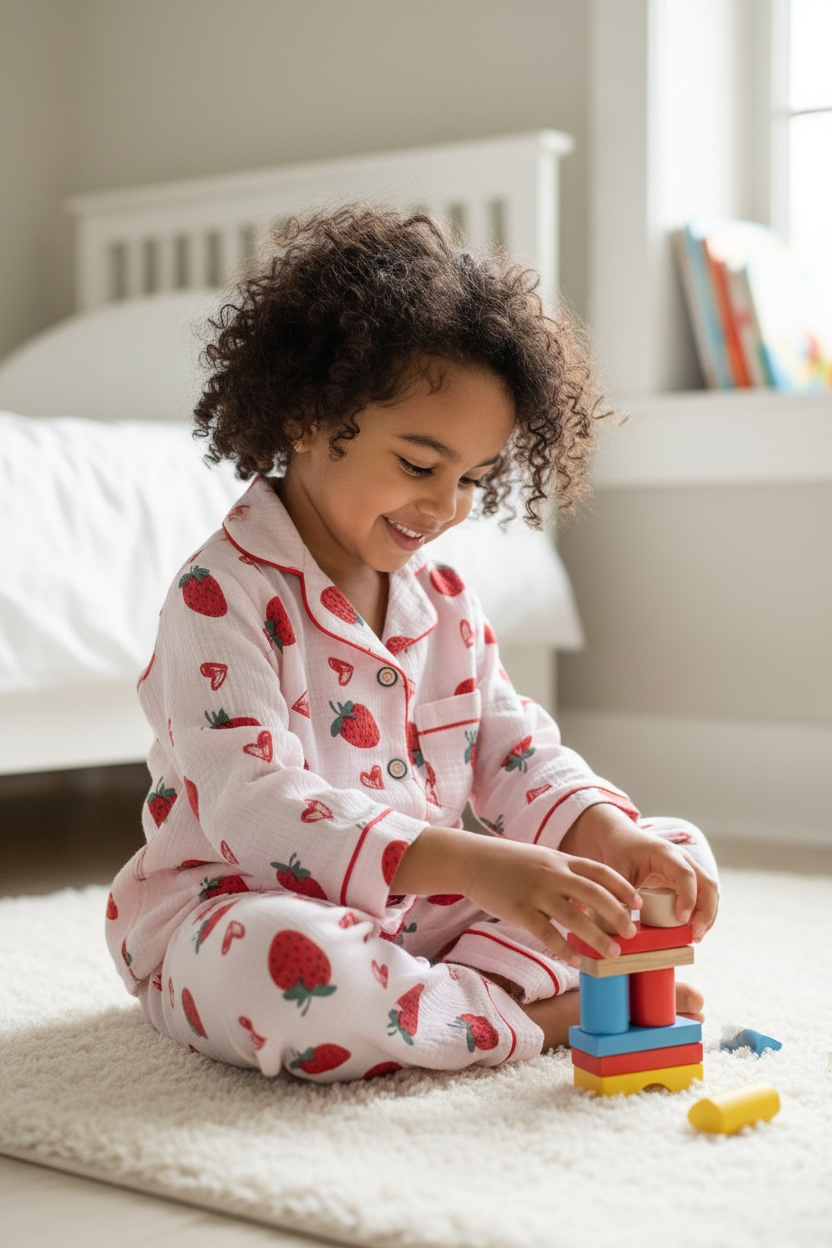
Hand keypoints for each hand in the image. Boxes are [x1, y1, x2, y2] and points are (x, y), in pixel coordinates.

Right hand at [461, 836, 641, 963]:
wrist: (473, 860)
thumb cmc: (508, 863)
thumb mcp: (542, 860)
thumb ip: (565, 876)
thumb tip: (589, 902)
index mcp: (561, 860)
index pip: (600, 872)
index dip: (622, 887)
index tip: (638, 902)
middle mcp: (553, 874)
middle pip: (594, 894)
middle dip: (617, 914)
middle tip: (631, 933)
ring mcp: (537, 892)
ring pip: (575, 917)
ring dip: (597, 938)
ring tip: (613, 954)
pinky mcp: (520, 910)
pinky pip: (548, 934)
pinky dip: (565, 950)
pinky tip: (577, 962)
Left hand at [563, 805, 718, 942]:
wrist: (626, 840)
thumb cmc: (621, 853)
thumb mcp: (616, 871)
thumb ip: (620, 895)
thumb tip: (625, 926)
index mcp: (665, 854)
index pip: (685, 875)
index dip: (687, 898)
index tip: (681, 919)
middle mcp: (683, 859)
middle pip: (707, 884)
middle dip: (705, 912)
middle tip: (695, 936)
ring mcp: (690, 868)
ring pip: (710, 892)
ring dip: (708, 915)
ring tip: (696, 937)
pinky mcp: (690, 879)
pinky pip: (705, 896)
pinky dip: (704, 913)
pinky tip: (694, 930)